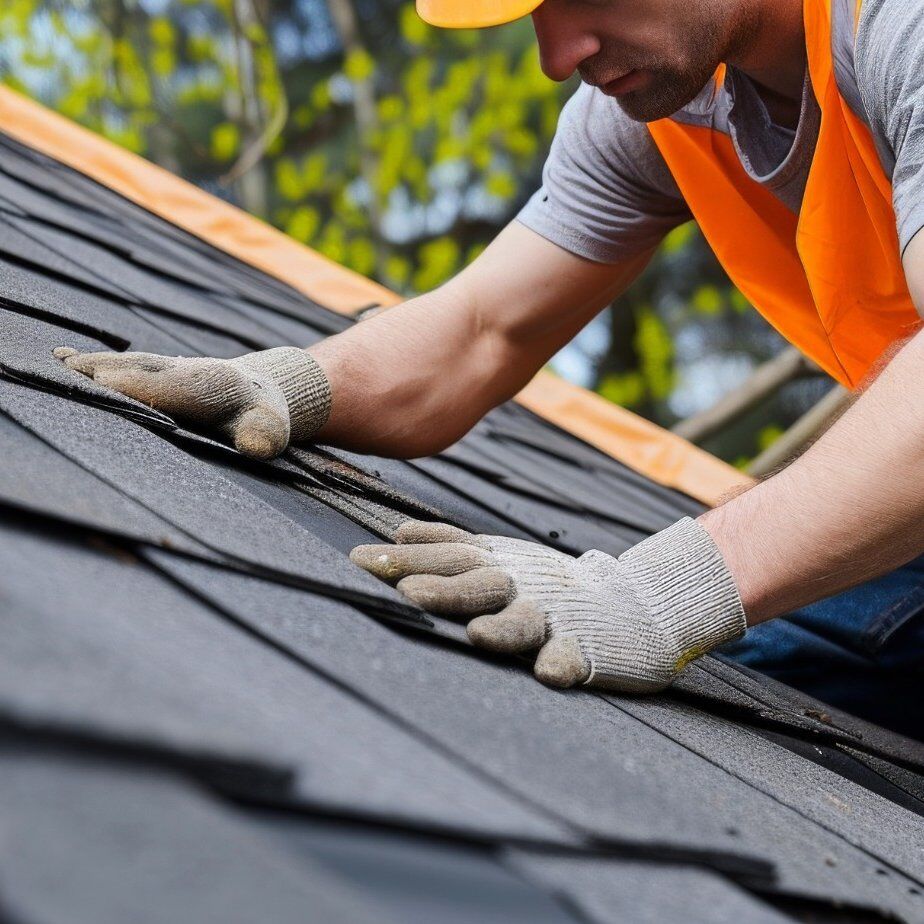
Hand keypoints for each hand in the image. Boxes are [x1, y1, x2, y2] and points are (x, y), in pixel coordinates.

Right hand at [54, 346, 329, 459]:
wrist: (263, 389)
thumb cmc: (263, 419)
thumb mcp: (272, 431)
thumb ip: (264, 436)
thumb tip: (257, 447)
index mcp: (212, 383)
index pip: (171, 385)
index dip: (140, 384)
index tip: (106, 381)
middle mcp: (185, 368)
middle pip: (139, 368)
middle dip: (106, 371)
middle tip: (62, 372)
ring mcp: (168, 366)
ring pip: (128, 363)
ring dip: (93, 365)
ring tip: (55, 364)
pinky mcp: (155, 369)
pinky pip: (123, 364)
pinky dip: (93, 362)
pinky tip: (60, 358)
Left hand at [351, 517, 745, 691]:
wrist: (632, 604)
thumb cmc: (549, 585)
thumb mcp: (500, 557)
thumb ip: (450, 546)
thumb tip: (399, 530)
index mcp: (498, 565)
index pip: (448, 556)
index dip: (408, 557)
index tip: (360, 560)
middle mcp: (521, 587)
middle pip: (479, 585)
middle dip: (443, 588)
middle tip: (406, 590)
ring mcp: (555, 619)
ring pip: (525, 623)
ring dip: (503, 628)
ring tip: (478, 636)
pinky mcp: (587, 651)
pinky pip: (574, 659)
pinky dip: (563, 664)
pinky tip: (549, 673)